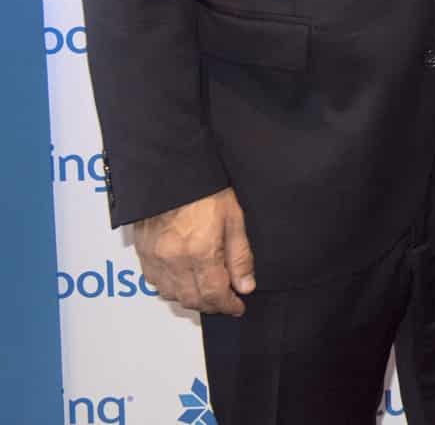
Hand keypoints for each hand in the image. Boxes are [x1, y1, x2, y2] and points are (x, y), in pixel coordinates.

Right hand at [132, 187, 254, 316]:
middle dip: (212, 305)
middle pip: (192, 299)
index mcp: (200, 252)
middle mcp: (174, 260)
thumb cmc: (206, 190)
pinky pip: (155, 283)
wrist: (171, 172)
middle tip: (226, 301)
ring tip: (208, 291)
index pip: (214, 294)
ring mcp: (155, 258)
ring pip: (172, 295)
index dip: (228, 305)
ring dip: (191, 299)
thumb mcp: (234, 218)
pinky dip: (171, 288)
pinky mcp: (142, 253)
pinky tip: (184, 280)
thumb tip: (246, 286)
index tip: (238, 307)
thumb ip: (240, 255)